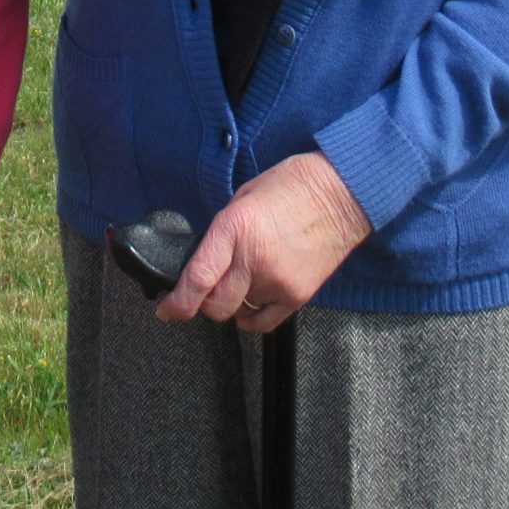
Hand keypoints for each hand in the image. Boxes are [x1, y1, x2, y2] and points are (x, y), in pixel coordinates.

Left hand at [158, 151, 370, 333]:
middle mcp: (254, 260)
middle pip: (215, 306)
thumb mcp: (242, 200)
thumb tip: (204, 262)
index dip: (177, 303)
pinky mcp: (298, 295)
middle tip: (204, 292)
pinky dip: (251, 316)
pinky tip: (253, 300)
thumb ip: (222, 235)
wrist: (341, 192)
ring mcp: (278, 281)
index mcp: (235, 230)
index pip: (198, 280)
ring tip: (241, 278)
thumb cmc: (291, 186)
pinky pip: (263, 322)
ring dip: (232, 302)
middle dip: (203, 303)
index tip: (167, 309)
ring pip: (239, 312)